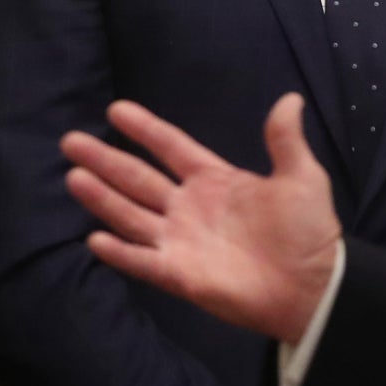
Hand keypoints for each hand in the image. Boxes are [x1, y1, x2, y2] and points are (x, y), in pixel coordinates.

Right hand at [62, 93, 341, 341]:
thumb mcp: (302, 178)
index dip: (145, 129)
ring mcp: (181, 241)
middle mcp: (189, 207)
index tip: (116, 109)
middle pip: (138, 178)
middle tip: (70, 140)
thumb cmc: (308, 232)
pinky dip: (120, 252)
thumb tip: (290, 98)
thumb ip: (286, 141)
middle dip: (105, 159)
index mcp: (214, 180)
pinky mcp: (180, 274)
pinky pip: (143, 261)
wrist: (315, 287)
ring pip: (132, 214)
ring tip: (74, 177)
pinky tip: (94, 238)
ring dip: (103, 198)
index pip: (171, 147)